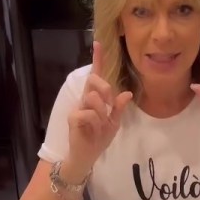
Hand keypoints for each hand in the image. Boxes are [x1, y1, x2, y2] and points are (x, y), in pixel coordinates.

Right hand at [67, 41, 132, 170]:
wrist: (86, 156)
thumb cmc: (99, 138)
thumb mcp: (114, 124)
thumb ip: (119, 109)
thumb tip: (127, 93)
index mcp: (95, 98)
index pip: (96, 75)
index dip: (98, 60)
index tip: (99, 43)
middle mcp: (85, 99)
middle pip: (95, 81)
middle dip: (106, 90)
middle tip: (109, 106)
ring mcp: (78, 107)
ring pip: (93, 98)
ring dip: (102, 113)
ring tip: (100, 126)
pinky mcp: (73, 118)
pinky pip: (88, 113)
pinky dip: (96, 123)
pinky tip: (93, 131)